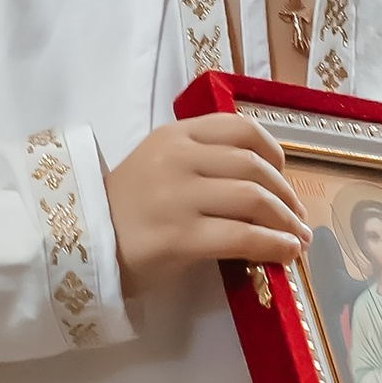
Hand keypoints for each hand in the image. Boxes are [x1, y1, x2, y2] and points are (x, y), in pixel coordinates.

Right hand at [103, 112, 307, 300]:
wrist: (83, 244)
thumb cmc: (126, 208)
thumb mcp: (159, 165)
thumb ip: (203, 162)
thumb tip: (266, 186)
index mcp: (174, 136)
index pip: (240, 129)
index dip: (274, 153)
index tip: (283, 176)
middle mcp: (178, 159)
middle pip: (253, 167)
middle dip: (286, 195)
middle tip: (298, 218)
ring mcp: (178, 197)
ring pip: (253, 199)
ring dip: (286, 221)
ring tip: (297, 239)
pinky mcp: (179, 237)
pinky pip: (241, 236)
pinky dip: (272, 244)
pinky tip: (284, 253)